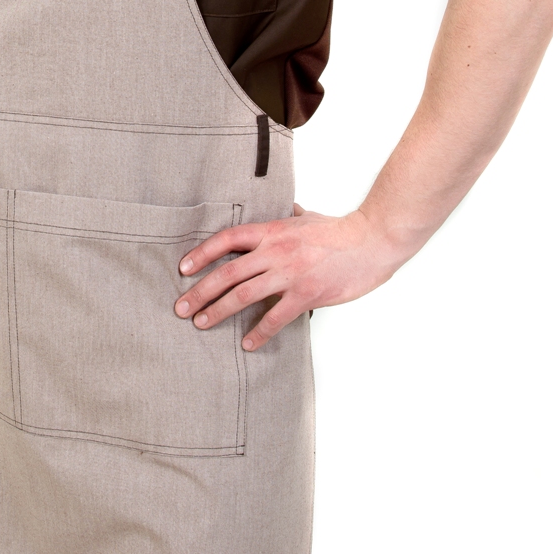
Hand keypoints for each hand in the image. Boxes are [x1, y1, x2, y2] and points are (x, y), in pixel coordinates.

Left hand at [174, 205, 407, 350]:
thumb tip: (286, 210)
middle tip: (181, 307)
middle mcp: (276, 252)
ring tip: (202, 324)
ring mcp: (290, 274)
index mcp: (273, 231)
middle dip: (200, 291)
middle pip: (228, 272)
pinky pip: (275, 317)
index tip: (184, 268)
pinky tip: (248, 343)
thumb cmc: (341, 230)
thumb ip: (291, 217)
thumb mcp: (308, 217)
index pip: (228, 239)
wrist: (371, 241)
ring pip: (244, 295)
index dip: (202, 253)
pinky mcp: (306, 294)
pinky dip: (259, 332)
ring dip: (218, 311)